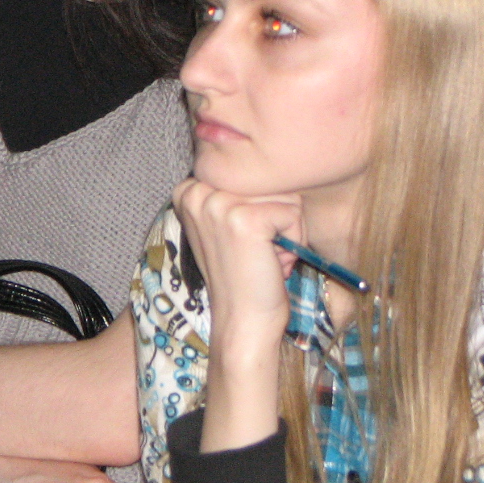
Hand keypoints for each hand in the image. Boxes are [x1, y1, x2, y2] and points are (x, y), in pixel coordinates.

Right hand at [172, 178, 300, 350]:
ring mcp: (219, 203)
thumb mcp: (227, 224)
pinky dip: (295, 238)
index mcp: (188, 190)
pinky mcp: (245, 219)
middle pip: (266, 179)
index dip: (258, 206)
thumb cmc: (243, 274)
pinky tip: (273, 260)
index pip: (249, 173)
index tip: (242, 239)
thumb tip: (274, 162)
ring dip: (286, 227)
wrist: (242, 320)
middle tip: (257, 250)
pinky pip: (293, 213)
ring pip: (283, 194)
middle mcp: (198, 191)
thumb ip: (235, 192)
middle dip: (275, 215)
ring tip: (265, 254)